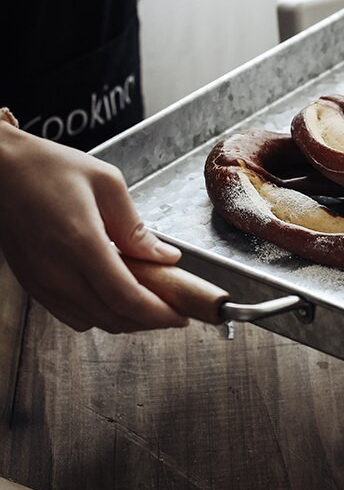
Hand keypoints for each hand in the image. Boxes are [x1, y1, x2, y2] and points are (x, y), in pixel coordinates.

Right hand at [0, 123, 187, 332]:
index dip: (157, 314)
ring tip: (149, 303)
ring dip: (124, 320)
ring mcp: (41, 281)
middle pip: (111, 317)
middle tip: (172, 310)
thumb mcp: (107, 183)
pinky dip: (98, 314)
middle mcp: (57, 270)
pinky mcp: (32, 284)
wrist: (0, 169)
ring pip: (91, 321)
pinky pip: (70, 314)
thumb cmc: (51, 168)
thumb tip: (165, 257)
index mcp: (81, 242)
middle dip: (148, 321)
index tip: (180, 316)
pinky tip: (114, 297)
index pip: (126, 297)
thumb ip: (135, 227)